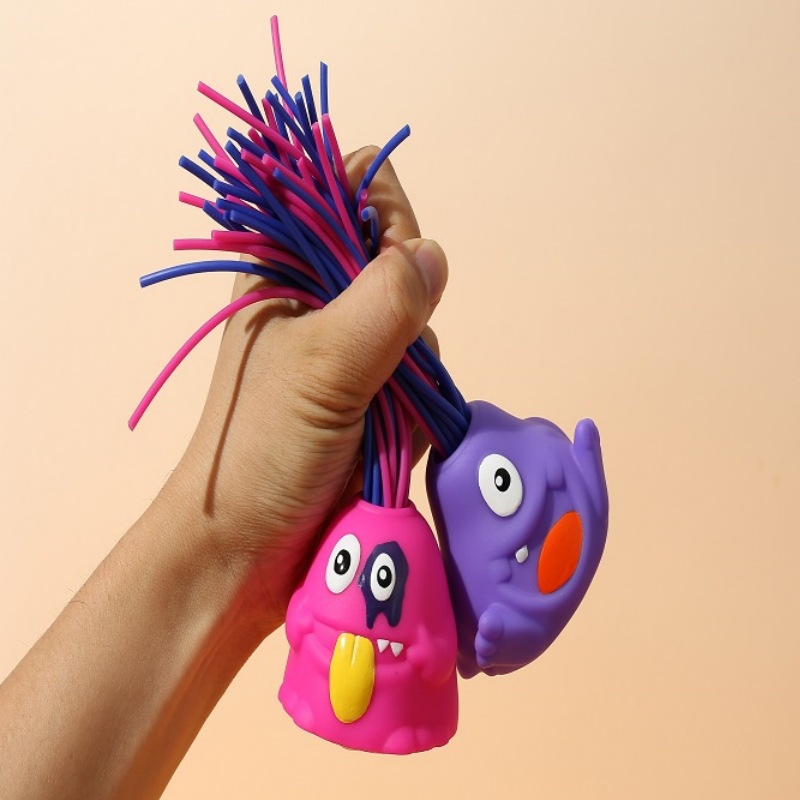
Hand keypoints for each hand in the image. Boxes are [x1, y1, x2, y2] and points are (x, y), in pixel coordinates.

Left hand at [167, 148, 448, 633]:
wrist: (248, 549)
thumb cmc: (260, 449)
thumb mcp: (321, 367)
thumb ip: (383, 304)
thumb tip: (433, 256)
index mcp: (288, 266)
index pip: (354, 190)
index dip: (385, 216)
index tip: (389, 268)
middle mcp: (322, 298)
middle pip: (401, 260)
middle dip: (406, 313)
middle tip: (377, 362)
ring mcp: (352, 349)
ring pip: (421, 326)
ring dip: (413, 372)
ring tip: (376, 414)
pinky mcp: (376, 395)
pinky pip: (424, 378)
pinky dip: (418, 407)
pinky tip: (391, 436)